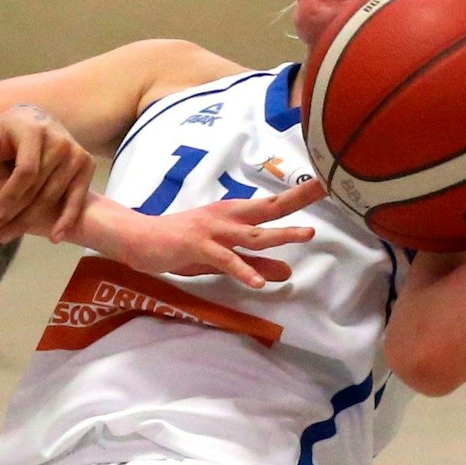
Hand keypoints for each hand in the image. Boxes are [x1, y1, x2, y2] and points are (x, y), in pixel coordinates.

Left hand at [0, 104, 95, 242]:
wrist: (37, 118)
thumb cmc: (7, 132)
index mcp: (33, 130)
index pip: (24, 173)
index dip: (6, 200)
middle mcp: (59, 140)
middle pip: (36, 189)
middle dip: (14, 215)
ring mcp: (75, 153)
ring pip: (52, 197)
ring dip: (31, 222)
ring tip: (8, 236)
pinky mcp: (86, 164)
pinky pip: (77, 197)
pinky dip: (67, 219)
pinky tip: (54, 237)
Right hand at [112, 179, 326, 287]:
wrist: (139, 239)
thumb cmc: (182, 245)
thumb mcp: (224, 257)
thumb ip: (256, 262)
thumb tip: (289, 271)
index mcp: (235, 214)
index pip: (273, 204)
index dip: (300, 195)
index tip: (327, 183)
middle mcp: (228, 217)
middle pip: (270, 208)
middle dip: (299, 199)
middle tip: (325, 187)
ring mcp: (213, 230)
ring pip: (253, 234)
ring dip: (280, 234)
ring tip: (307, 235)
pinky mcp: (197, 246)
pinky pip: (225, 260)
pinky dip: (243, 269)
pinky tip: (260, 281)